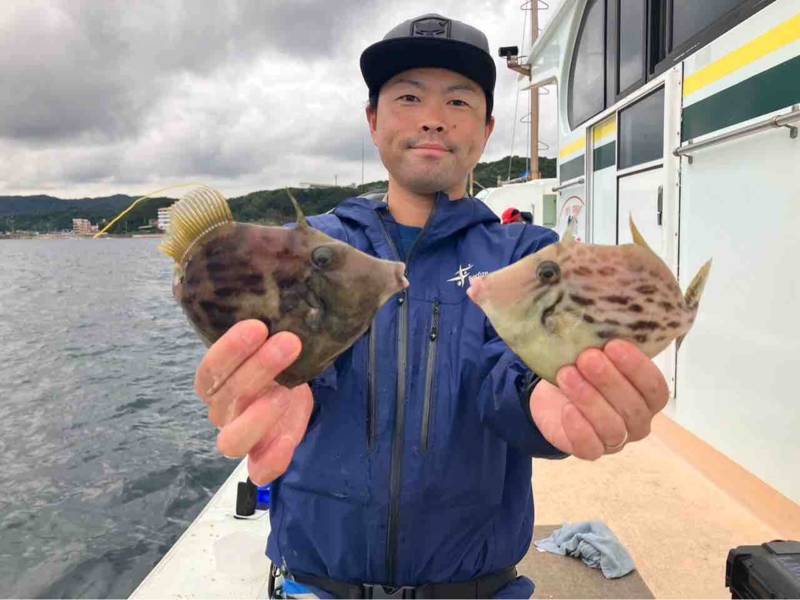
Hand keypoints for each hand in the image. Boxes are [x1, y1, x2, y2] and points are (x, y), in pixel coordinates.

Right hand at [194, 319, 312, 484]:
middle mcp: (222, 410)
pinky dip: (271, 459)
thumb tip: (284, 275)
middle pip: (226, 396)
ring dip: (258, 415)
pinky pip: (259, 469)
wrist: (294, 386)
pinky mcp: (263, 458)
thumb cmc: (277, 358)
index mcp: (215, 381)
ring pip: (233, 439)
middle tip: (288, 342)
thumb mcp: (270, 338)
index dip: (229, 349)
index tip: (257, 326)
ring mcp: (240, 437)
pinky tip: (286, 441)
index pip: (210, 368)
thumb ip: (268, 322)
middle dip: (257, 368)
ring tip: (286, 390)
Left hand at [530, 340, 668, 459]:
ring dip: (589, 399)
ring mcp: (616, 440)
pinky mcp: (589, 450)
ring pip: (612, 427)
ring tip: (567, 374)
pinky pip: (590, 447)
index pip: (655, 388)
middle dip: (609, 380)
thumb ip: (608, 345)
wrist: (553, 394)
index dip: (638, 368)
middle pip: (634, 407)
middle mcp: (638, 421)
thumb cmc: (584, 370)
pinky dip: (579, 428)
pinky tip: (566, 409)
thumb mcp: (598, 353)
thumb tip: (605, 316)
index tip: (614, 345)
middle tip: (587, 357)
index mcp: (647, 396)